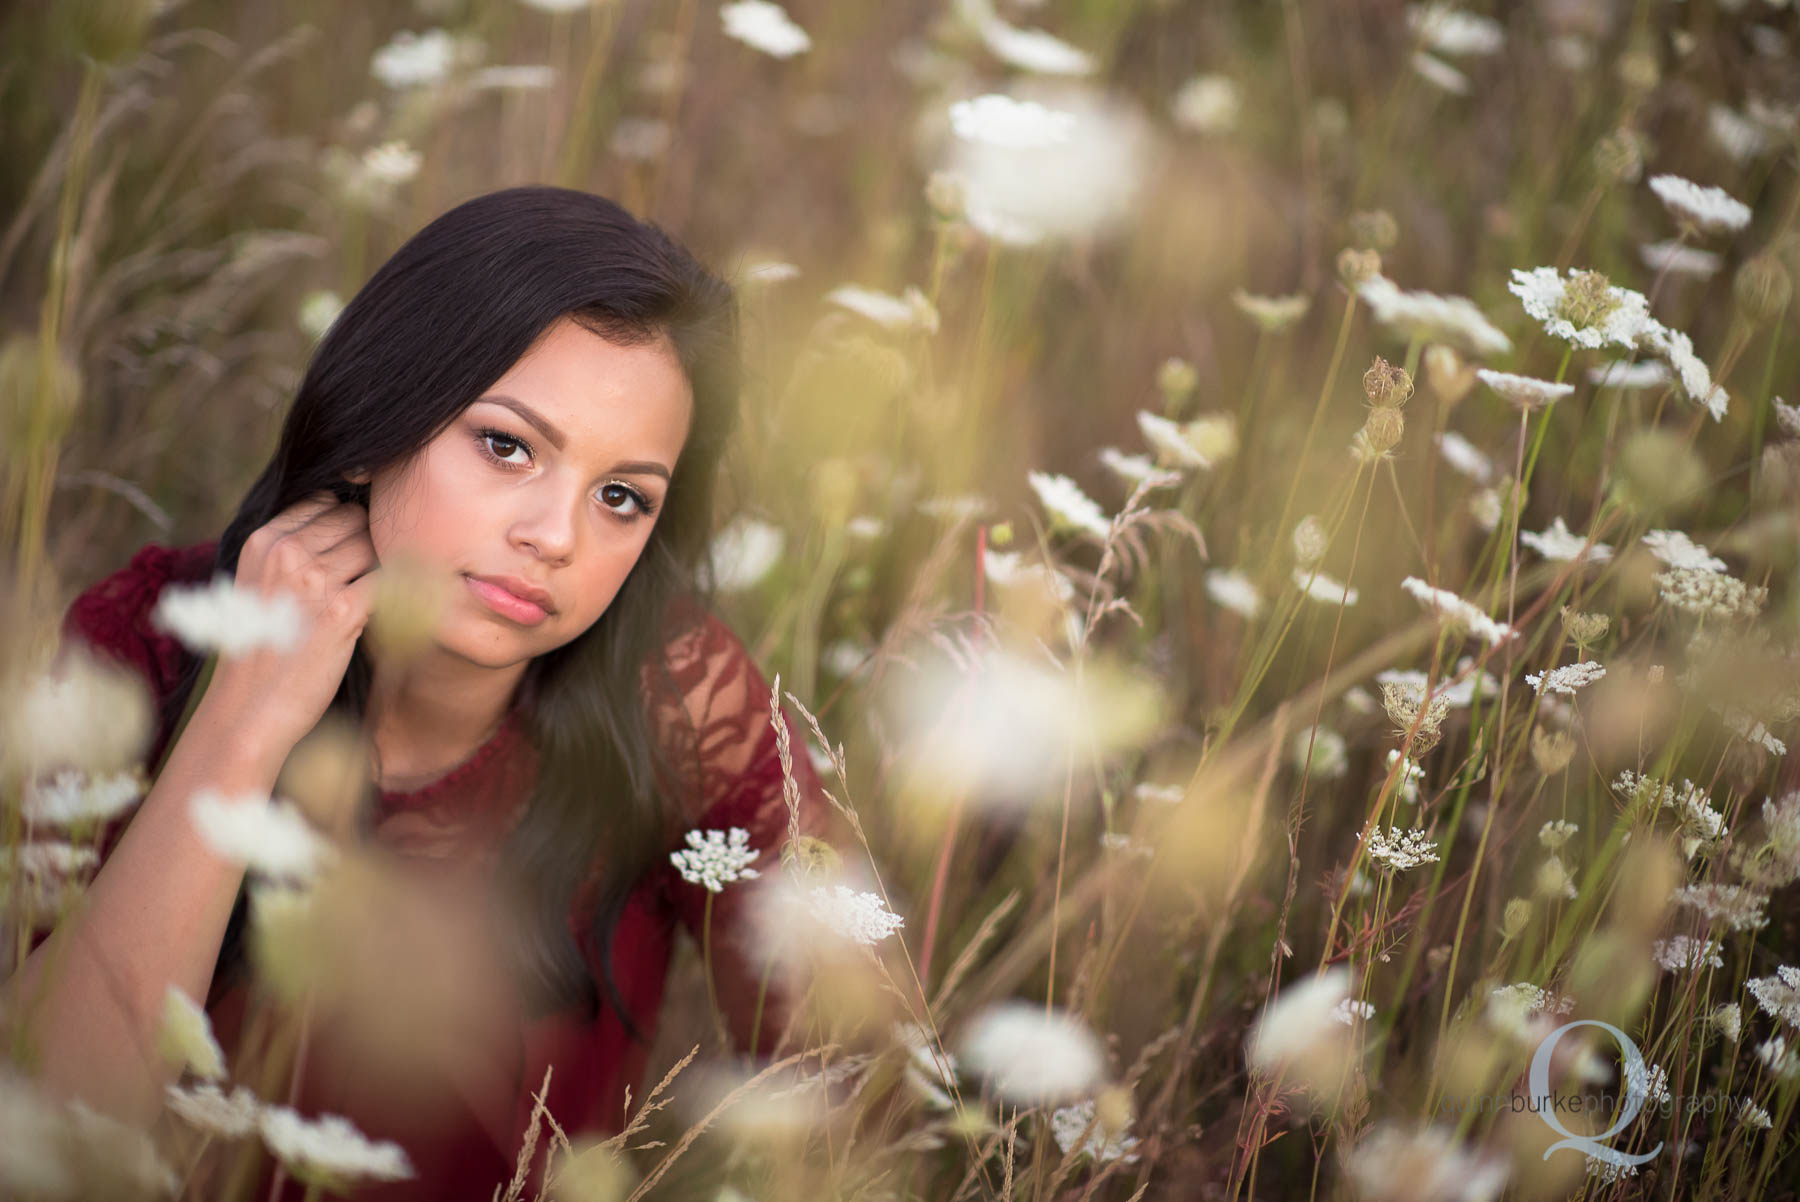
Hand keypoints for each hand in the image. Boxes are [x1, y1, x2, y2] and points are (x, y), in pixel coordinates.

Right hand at [201, 492, 381, 759]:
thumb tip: (347, 514)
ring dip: (381, 570)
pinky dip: (398, 592)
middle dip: (366, 545)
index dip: (345, 525)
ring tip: (369, 600)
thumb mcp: (259, 584)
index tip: (348, 553)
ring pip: (374, 547)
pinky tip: (389, 612)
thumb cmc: (262, 646)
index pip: (324, 503)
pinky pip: (390, 580)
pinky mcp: (342, 611)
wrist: (251, 708)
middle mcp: (286, 553)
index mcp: (263, 541)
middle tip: (362, 580)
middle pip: (354, 521)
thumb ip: (293, 548)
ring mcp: (315, 580)